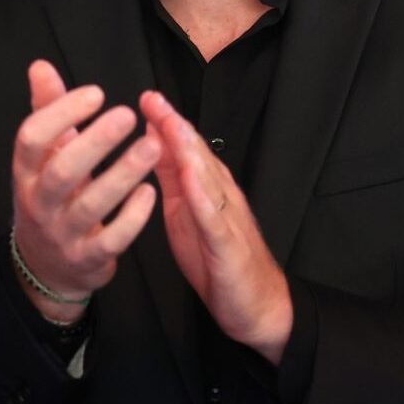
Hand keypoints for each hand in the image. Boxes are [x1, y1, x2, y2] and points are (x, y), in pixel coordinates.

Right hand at [10, 61, 160, 322]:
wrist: (47, 267)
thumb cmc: (51, 197)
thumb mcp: (43, 158)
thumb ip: (46, 111)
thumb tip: (41, 65)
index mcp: (25, 173)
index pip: (31, 139)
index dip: (60, 113)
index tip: (96, 93)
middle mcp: (38, 203)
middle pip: (61, 172)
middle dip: (95, 142)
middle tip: (128, 114)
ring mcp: (62, 234)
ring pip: (90, 206)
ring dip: (123, 174)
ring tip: (153, 146)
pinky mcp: (87, 259)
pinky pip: (111, 239)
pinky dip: (132, 216)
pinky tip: (151, 191)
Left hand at [141, 92, 292, 364]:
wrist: (256, 306)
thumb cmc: (217, 261)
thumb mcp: (185, 214)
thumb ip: (173, 180)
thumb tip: (153, 145)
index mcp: (207, 189)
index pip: (186, 149)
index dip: (167, 122)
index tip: (146, 98)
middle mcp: (221, 196)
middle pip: (197, 154)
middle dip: (175, 125)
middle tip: (153, 99)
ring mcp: (227, 218)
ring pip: (208, 178)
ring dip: (189, 150)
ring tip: (170, 125)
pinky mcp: (229, 245)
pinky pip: (215, 218)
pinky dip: (203, 196)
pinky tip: (190, 179)